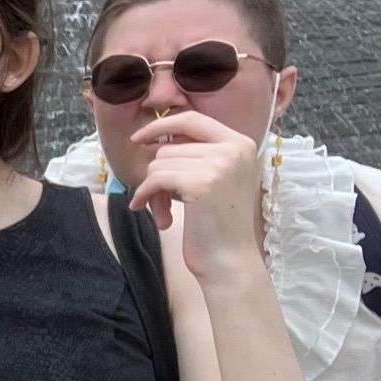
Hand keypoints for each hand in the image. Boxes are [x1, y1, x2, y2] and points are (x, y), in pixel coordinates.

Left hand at [127, 109, 263, 278]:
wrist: (229, 260)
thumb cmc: (216, 224)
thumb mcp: (214, 179)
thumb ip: (195, 154)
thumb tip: (156, 137)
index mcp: (241, 143)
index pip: (192, 119)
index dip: (162, 125)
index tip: (139, 139)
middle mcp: (235, 149)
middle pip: (170, 146)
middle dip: (158, 174)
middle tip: (160, 200)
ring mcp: (221, 164)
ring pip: (159, 163)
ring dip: (154, 190)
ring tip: (166, 211)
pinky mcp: (203, 183)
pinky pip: (155, 179)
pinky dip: (146, 196)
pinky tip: (156, 215)